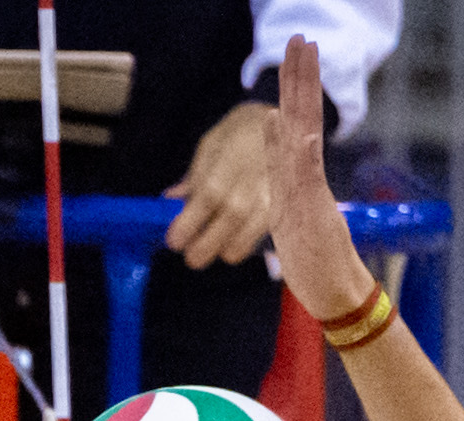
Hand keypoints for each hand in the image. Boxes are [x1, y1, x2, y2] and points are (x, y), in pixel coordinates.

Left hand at [162, 96, 277, 268]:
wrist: (291, 124)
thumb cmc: (245, 131)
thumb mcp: (213, 143)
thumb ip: (194, 175)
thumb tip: (173, 199)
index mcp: (228, 168)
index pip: (204, 204)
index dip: (186, 227)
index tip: (174, 241)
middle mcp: (250, 191)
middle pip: (222, 234)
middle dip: (201, 251)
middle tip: (191, 253)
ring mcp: (269, 206)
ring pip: (241, 246)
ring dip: (222, 249)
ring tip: (214, 240)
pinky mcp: (283, 215)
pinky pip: (257, 242)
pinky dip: (243, 243)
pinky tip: (236, 233)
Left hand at [260, 38, 373, 325]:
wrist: (335, 292)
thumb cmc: (313, 258)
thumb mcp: (285, 211)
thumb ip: (280, 173)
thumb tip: (271, 135)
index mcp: (297, 174)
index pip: (294, 120)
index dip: (293, 87)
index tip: (293, 54)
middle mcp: (305, 176)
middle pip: (302, 116)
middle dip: (300, 77)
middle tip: (301, 39)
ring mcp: (310, 191)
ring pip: (304, 135)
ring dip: (303, 98)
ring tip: (303, 62)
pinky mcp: (313, 212)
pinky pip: (306, 177)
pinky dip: (300, 151)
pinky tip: (295, 126)